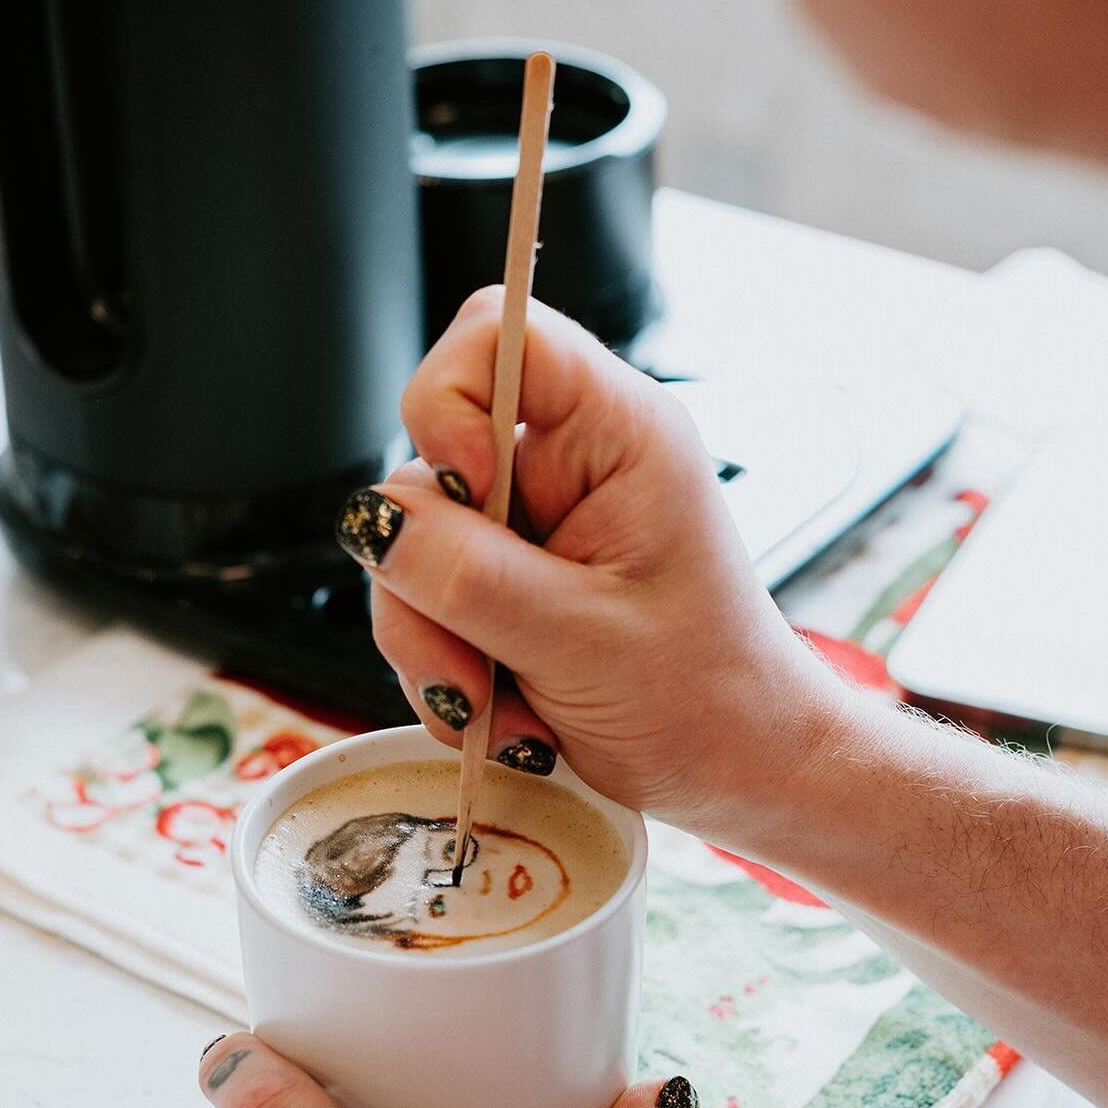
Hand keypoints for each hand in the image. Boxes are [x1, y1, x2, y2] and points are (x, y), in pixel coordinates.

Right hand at [336, 290, 850, 848]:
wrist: (735, 772)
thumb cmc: (707, 699)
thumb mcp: (580, 640)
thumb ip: (467, 576)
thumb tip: (372, 522)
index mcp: (617, 434)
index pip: (496, 335)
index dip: (449, 405)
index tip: (468, 500)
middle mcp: (566, 463)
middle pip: (428, 462)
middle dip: (429, 580)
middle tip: (478, 670)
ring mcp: (531, 524)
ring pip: (410, 547)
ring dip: (435, 644)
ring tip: (499, 707)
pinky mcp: (506, 579)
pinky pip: (424, 601)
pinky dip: (445, 669)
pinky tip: (503, 711)